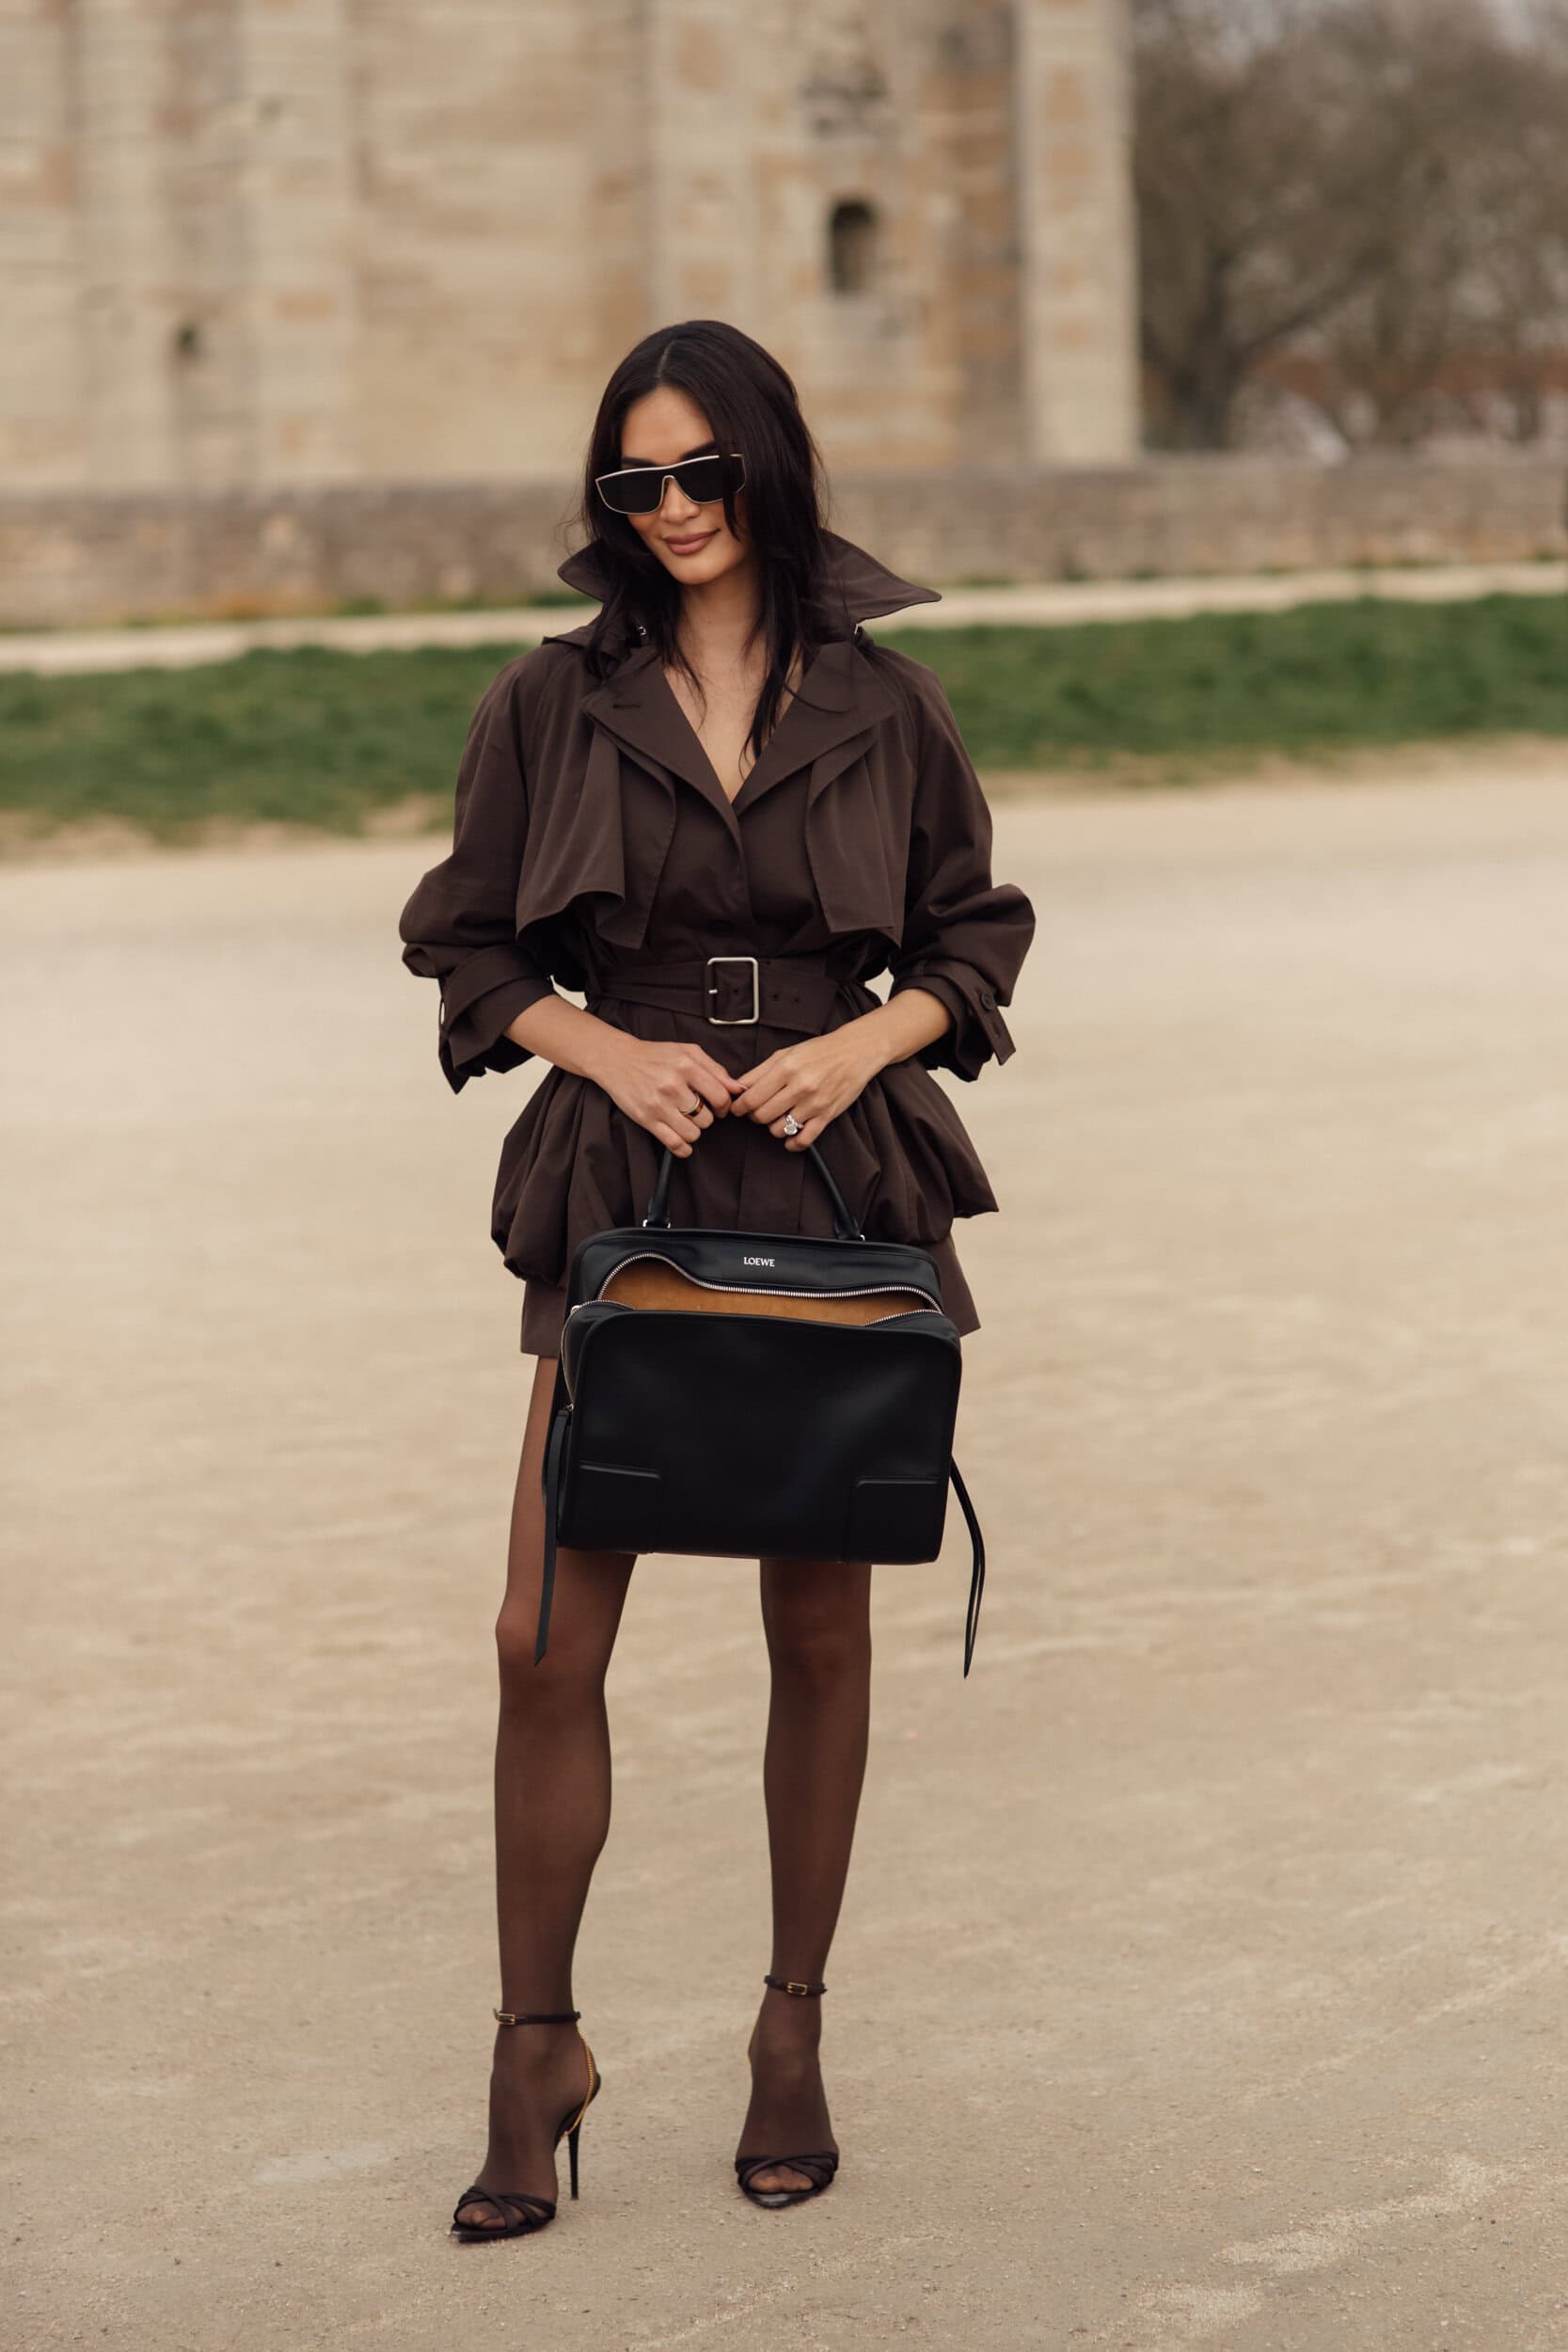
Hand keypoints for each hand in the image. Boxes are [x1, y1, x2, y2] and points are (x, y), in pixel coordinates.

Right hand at [591, 1034, 743, 1157]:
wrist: (617, 1060)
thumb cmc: (655, 1055)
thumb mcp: (688, 1051)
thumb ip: (715, 1069)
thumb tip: (738, 1088)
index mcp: (686, 1066)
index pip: (720, 1097)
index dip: (725, 1106)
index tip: (719, 1107)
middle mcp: (673, 1086)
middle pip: (707, 1119)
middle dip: (706, 1117)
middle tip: (697, 1111)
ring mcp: (659, 1105)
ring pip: (693, 1133)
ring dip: (694, 1131)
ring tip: (686, 1121)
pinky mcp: (646, 1119)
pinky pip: (674, 1144)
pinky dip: (683, 1148)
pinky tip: (683, 1141)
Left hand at [728, 1020, 887, 1150]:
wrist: (855, 1052)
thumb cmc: (819, 1051)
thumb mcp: (785, 1053)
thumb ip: (759, 1071)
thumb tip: (738, 1088)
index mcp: (786, 1068)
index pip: (751, 1098)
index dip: (739, 1107)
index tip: (737, 1108)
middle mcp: (800, 1087)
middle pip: (762, 1116)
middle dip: (754, 1116)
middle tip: (758, 1110)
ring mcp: (814, 1104)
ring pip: (779, 1130)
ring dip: (772, 1127)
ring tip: (777, 1116)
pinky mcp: (827, 1116)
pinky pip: (803, 1140)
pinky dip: (792, 1143)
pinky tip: (789, 1136)